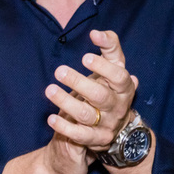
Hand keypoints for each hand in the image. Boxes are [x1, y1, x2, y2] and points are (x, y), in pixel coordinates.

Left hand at [45, 29, 137, 151]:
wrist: (115, 126)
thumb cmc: (110, 89)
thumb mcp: (114, 68)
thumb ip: (109, 47)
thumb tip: (96, 33)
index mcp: (124, 88)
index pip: (119, 77)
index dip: (103, 67)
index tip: (84, 57)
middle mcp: (117, 107)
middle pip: (100, 96)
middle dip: (79, 83)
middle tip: (59, 70)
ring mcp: (107, 125)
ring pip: (86, 115)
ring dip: (66, 102)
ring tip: (49, 90)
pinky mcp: (95, 140)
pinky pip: (80, 136)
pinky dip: (64, 127)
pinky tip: (50, 118)